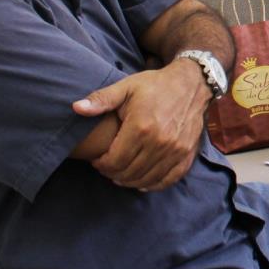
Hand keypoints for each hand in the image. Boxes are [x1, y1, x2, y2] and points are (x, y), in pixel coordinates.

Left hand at [72, 59, 210, 190]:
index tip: (97, 160)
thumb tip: (76, 108)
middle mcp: (160, 142)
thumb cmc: (155, 85)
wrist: (191, 84)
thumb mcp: (126, 87)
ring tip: (120, 174)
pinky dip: (153, 185)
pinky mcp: (187, 154)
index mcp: (141, 127)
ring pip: (146, 179)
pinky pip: (168, 179)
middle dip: (113, 173)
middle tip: (107, 167)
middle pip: (129, 173)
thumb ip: (101, 99)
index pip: (114, 161)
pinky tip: (142, 182)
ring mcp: (176, 150)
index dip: (101, 165)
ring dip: (130, 181)